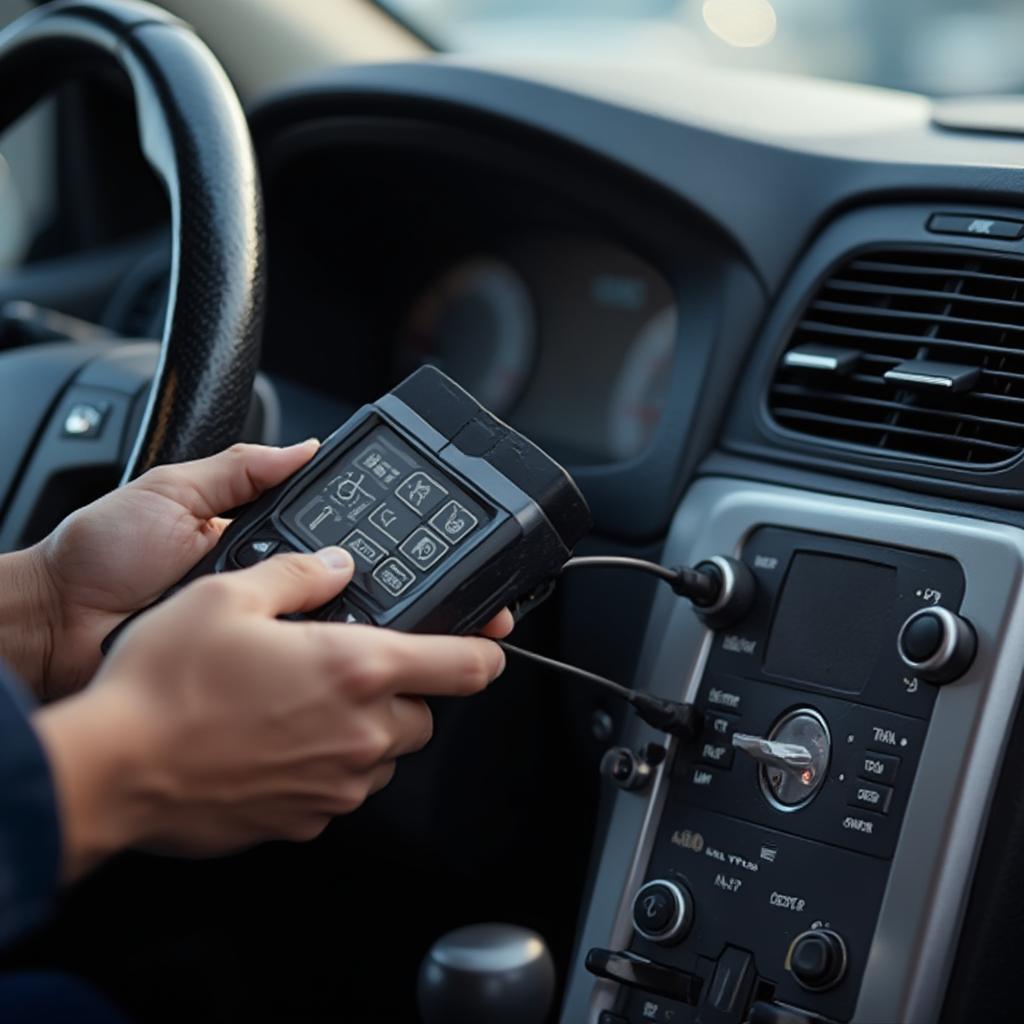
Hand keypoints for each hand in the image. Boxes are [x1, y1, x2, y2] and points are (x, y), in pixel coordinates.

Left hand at [32, 440, 321, 698]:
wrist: (56, 618)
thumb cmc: (101, 551)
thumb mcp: (173, 490)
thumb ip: (239, 469)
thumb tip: (301, 448)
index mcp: (242, 530)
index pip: (304, 524)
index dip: (324, 521)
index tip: (349, 514)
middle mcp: (249, 576)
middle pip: (309, 570)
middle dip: (306, 560)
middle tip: (277, 552)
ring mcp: (242, 618)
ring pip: (298, 610)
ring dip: (283, 598)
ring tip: (249, 585)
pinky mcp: (233, 656)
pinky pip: (269, 646)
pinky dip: (268, 638)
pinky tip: (258, 626)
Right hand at [33, 547, 508, 879]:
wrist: (114, 768)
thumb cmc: (166, 683)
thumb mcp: (229, 595)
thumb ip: (299, 575)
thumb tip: (336, 566)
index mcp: (356, 670)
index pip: (464, 667)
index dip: (486, 651)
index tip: (488, 644)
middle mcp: (359, 734)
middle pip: (425, 715)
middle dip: (403, 691)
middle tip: (351, 670)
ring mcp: (335, 785)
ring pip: (385, 756)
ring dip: (365, 731)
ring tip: (303, 705)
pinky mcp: (304, 821)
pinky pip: (341, 790)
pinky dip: (328, 767)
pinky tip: (278, 744)